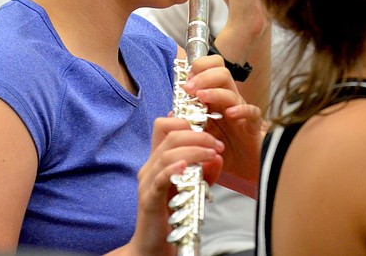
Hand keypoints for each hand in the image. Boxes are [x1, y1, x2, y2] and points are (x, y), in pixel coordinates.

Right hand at [127, 117, 223, 255]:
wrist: (153, 248)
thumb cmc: (173, 218)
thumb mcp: (193, 190)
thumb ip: (205, 173)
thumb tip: (218, 157)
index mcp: (158, 161)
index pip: (164, 127)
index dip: (184, 121)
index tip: (207, 128)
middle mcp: (150, 167)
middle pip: (168, 135)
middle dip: (197, 135)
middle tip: (217, 144)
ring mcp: (147, 182)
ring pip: (166, 153)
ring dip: (193, 150)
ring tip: (213, 154)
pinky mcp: (149, 199)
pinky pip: (159, 179)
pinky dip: (173, 169)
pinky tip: (186, 167)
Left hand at [182, 54, 263, 196]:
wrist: (245, 166)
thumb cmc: (223, 147)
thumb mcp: (201, 134)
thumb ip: (188, 122)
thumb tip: (171, 113)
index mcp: (214, 98)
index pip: (210, 69)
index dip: (198, 69)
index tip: (185, 81)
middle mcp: (227, 100)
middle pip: (221, 72)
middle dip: (203, 75)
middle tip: (189, 87)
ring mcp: (240, 111)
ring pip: (231, 90)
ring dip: (214, 91)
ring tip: (200, 97)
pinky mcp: (252, 125)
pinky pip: (252, 111)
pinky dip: (242, 110)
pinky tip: (230, 114)